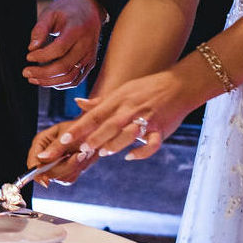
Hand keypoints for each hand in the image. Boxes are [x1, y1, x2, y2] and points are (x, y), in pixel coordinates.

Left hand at [23, 0, 105, 89]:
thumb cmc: (68, 10)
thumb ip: (40, 28)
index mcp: (77, 30)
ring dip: (49, 81)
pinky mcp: (90, 63)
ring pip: (70, 77)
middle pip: (64, 66)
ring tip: (33, 78)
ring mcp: (90, 56)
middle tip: (26, 72)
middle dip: (42, 73)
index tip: (28, 56)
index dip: (42, 56)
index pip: (59, 48)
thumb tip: (32, 48)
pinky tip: (47, 80)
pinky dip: (61, 83)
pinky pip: (76, 80)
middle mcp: (86, 45)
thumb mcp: (51, 12)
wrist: (91, 10)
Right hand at [25, 122, 95, 186]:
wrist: (92, 131)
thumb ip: (54, 146)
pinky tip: (84, 157)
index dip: (37, 173)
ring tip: (84, 153)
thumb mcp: (66, 133)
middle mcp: (45, 156)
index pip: (33, 162)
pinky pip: (69, 177)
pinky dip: (78, 168)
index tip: (46, 181)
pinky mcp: (65, 172)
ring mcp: (55, 165)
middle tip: (80, 155)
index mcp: (40, 143)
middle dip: (65, 166)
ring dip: (74, 167)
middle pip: (47, 173)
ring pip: (60, 177)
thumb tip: (40, 158)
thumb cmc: (79, 127)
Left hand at [31, 69, 191, 168]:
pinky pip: (152, 144)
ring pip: (128, 134)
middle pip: (109, 124)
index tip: (64, 138)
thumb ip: (100, 101)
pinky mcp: (161, 130)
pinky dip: (141, 152)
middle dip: (94, 138)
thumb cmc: (147, 88)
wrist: (179, 85)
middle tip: (80, 149)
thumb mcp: (122, 90)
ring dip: (114, 144)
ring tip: (102, 153)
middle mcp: (130, 109)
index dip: (79, 127)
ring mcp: (146, 119)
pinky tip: (130, 157)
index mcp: (118, 100)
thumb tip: (78, 103)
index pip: (95, 115)